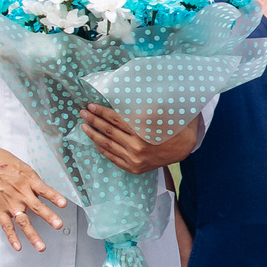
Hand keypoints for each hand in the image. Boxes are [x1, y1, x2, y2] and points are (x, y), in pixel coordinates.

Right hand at [0, 138, 66, 252]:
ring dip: (33, 235)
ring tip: (41, 247)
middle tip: (58, 226)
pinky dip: (12, 237)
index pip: (45, 190)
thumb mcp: (21, 166)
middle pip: (38, 208)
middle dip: (49, 218)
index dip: (55, 197)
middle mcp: (21, 193)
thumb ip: (32, 179)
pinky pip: (6, 226)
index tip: (63, 204)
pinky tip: (18, 247)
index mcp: (28, 180)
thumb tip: (41, 189)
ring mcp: (9, 203)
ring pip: (23, 222)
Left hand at [81, 104, 199, 174]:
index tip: (91, 105)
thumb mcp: (161, 112)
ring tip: (84, 126)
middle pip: (109, 131)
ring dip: (93, 134)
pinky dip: (102, 149)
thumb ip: (143, 107)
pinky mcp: (134, 168)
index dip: (102, 112)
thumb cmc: (172, 125)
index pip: (116, 119)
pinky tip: (95, 141)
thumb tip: (123, 98)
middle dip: (93, 120)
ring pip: (107, 145)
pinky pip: (113, 157)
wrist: (183, 148)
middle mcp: (137, 147)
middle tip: (82, 113)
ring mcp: (134, 159)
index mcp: (144, 131)